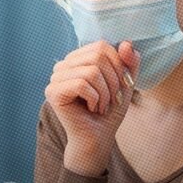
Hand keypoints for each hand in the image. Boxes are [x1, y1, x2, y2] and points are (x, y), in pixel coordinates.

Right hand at [44, 40, 140, 176]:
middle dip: (113, 80)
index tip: (122, 87)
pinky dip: (95, 99)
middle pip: (98, 55)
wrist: (97, 140)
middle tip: (112, 99)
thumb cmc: (108, 113)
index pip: (102, 46)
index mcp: (78, 60)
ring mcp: (56, 78)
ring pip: (92, 70)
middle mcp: (64, 66)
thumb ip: (128, 63)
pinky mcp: (53, 92)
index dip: (119, 65)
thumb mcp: (124, 84)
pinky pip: (82, 84)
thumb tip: (127, 43)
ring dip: (105, 93)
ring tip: (101, 106)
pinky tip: (91, 109)